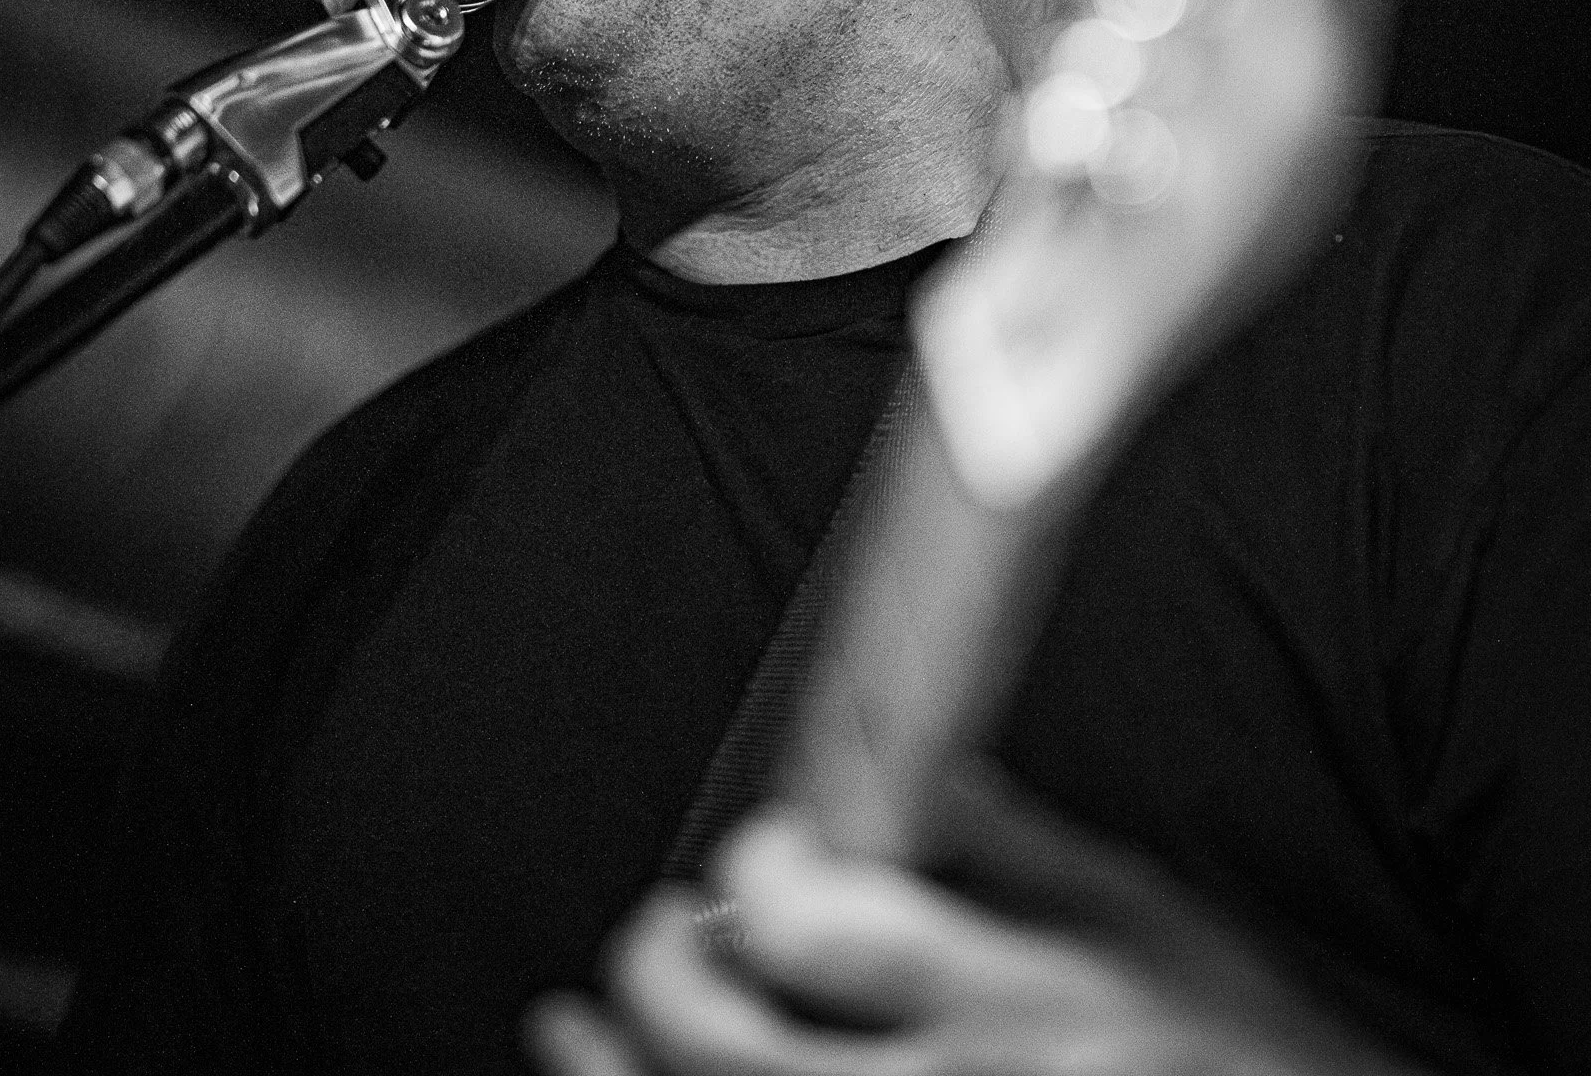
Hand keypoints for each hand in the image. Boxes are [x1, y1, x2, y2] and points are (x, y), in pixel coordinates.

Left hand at [525, 809, 1354, 1075]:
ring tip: (566, 1033)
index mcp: (1015, 997)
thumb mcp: (1152, 923)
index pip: (812, 922)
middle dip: (660, 968)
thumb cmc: (1249, 1056)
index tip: (754, 858)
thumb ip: (1019, 847)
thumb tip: (913, 768)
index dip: (754, 870)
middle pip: (726, 1044)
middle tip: (660, 934)